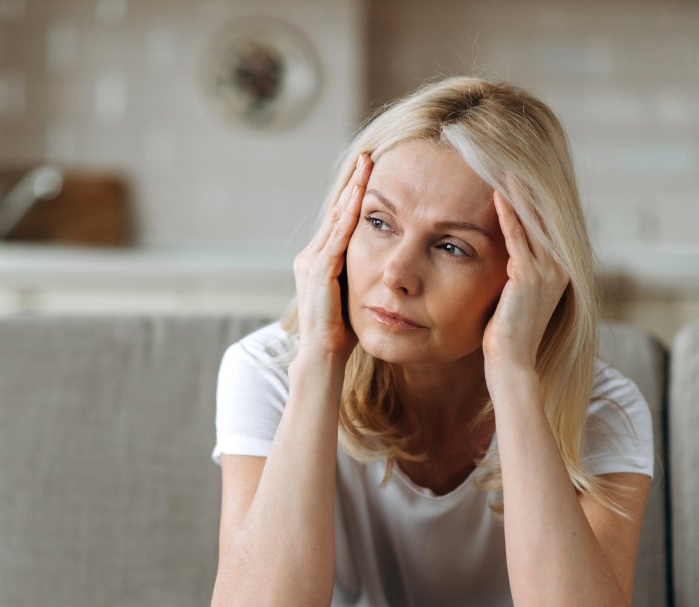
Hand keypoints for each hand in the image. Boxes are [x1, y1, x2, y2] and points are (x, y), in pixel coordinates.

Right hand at [293, 153, 371, 362]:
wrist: (322, 357)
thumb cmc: (342, 333)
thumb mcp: (355, 295)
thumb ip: (364, 275)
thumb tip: (388, 264)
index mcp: (318, 261)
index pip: (339, 221)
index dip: (354, 196)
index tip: (370, 172)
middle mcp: (310, 256)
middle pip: (336, 212)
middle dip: (353, 184)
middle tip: (368, 157)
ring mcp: (311, 263)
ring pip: (336, 220)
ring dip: (352, 192)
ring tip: (366, 167)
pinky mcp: (319, 273)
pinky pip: (337, 239)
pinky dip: (349, 217)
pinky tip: (361, 199)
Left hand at [482, 182, 569, 377]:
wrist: (512, 363)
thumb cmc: (507, 335)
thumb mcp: (516, 297)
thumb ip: (518, 273)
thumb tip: (508, 256)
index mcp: (558, 270)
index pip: (545, 224)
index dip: (532, 198)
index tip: (515, 172)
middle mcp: (559, 267)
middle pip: (542, 216)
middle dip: (527, 187)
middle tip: (511, 158)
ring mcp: (548, 271)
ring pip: (532, 221)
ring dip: (518, 192)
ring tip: (504, 166)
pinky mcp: (529, 276)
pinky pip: (518, 237)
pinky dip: (508, 214)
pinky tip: (498, 193)